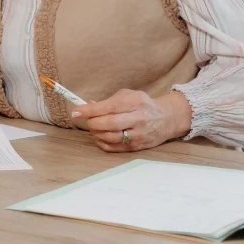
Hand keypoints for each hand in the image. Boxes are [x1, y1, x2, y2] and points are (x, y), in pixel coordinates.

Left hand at [72, 89, 192, 152]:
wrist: (166, 118)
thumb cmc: (142, 104)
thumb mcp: (128, 95)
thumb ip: (108, 101)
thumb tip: (87, 106)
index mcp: (135, 102)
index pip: (109, 107)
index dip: (89, 110)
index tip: (76, 111)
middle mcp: (138, 119)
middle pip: (109, 123)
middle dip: (92, 123)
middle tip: (87, 120)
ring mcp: (139, 134)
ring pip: (111, 137)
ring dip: (96, 133)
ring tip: (94, 128)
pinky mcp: (137, 146)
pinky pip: (115, 148)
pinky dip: (102, 143)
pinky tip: (100, 137)